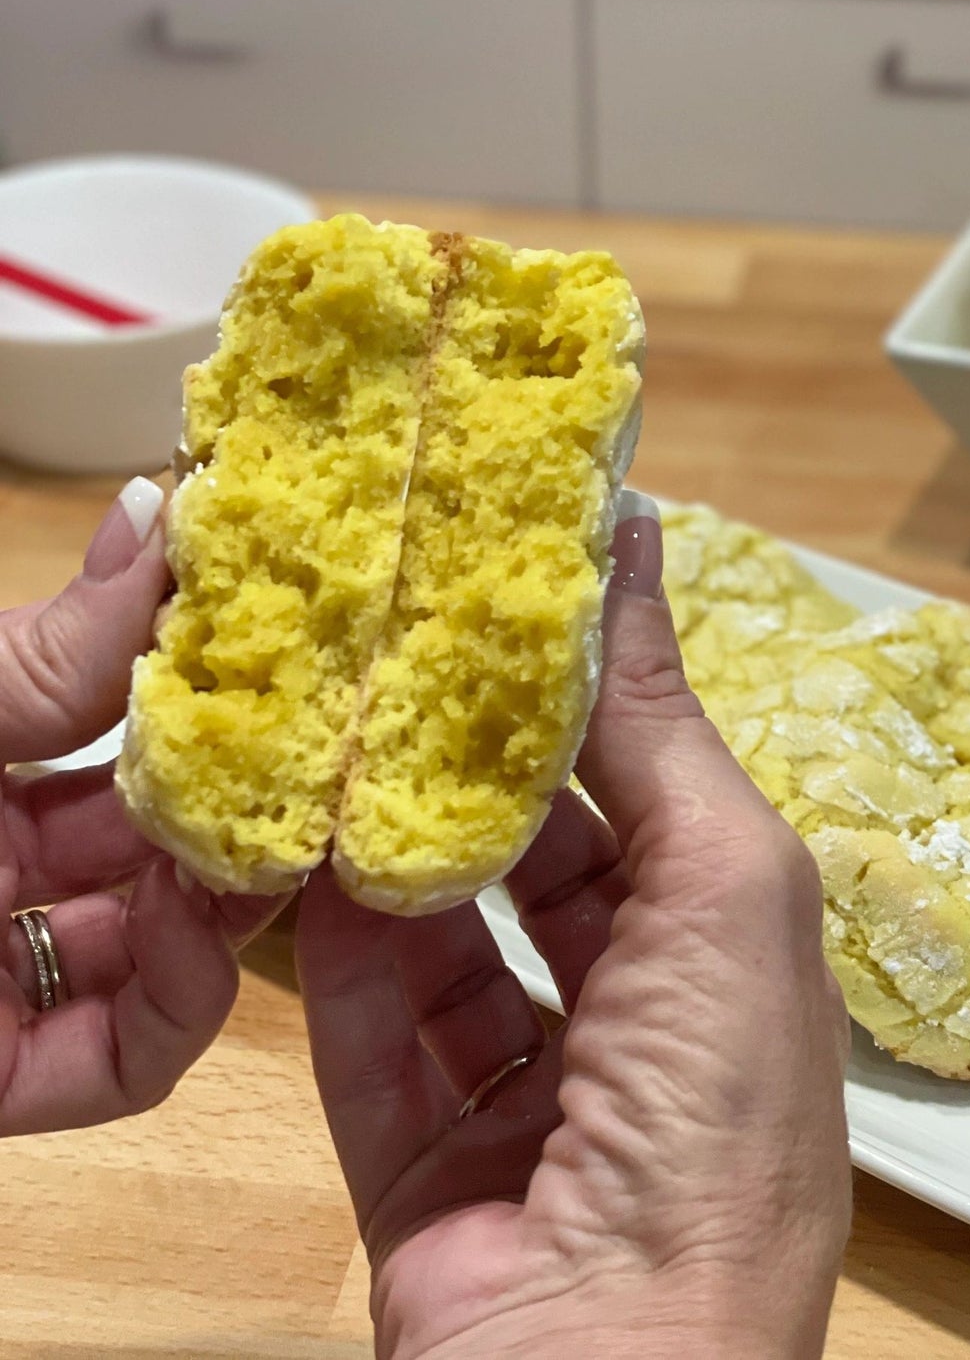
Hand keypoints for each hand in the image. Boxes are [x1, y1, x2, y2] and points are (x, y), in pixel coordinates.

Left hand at [1, 478, 283, 1133]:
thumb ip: (56, 645)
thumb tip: (163, 502)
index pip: (113, 725)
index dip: (207, 698)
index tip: (294, 662)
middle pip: (150, 838)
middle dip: (240, 800)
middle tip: (322, 757)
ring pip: (158, 949)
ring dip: (229, 896)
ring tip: (278, 834)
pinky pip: (122, 1057)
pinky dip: (186, 998)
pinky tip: (211, 925)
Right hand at [298, 503, 852, 1359]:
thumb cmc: (716, 1116)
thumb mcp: (722, 884)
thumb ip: (655, 724)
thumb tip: (630, 535)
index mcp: (739, 957)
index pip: (651, 791)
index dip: (582, 693)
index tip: (499, 586)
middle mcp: (642, 1021)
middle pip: (542, 863)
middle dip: (471, 763)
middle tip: (390, 649)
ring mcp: (530, 1099)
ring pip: (445, 942)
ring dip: (391, 851)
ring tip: (331, 735)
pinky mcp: (424, 1163)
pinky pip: (370, 1034)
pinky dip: (334, 954)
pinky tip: (298, 862)